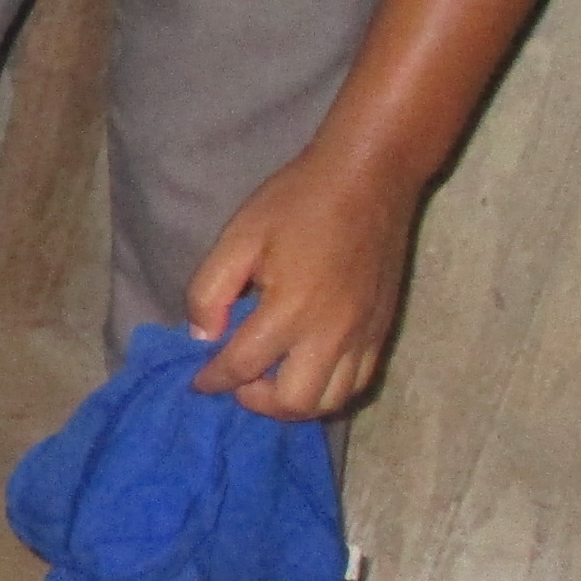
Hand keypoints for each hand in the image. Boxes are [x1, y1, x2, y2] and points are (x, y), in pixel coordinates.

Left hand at [182, 147, 421, 421]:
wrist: (370, 178)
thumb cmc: (298, 201)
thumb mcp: (238, 237)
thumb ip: (210, 291)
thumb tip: (202, 336)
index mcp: (290, 309)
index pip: (242, 367)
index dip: (213, 380)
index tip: (199, 380)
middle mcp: (331, 333)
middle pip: (293, 403)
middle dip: (256, 401)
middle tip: (239, 378)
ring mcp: (363, 336)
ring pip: (330, 402)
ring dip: (294, 402)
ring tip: (272, 377)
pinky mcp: (382, 331)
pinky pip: (358, 384)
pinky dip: (328, 390)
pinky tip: (306, 369)